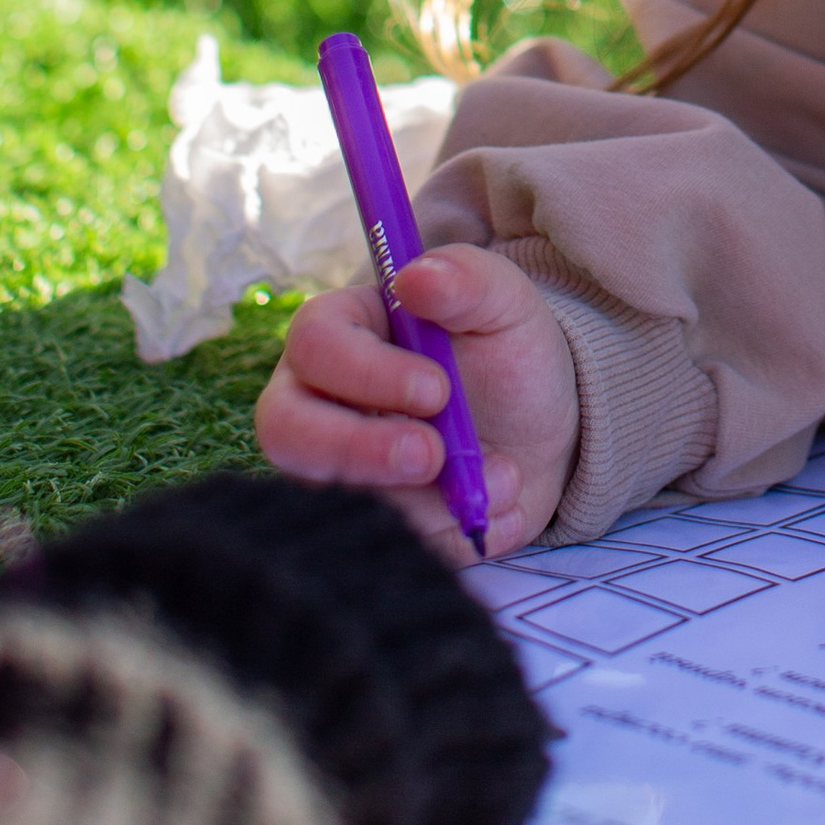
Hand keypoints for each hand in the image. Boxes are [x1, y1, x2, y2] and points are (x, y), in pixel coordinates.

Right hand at [256, 247, 580, 563]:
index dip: (366, 371)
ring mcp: (333, 471)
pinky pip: (378, 548)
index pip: (314, 344)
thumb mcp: (504, 303)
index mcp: (343, 331)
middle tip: (430, 456)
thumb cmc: (506, 352)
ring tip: (499, 478)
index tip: (436, 388)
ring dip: (422, 503)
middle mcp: (319, 403)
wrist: (538, 431)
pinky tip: (491, 509)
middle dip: (358, 450)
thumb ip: (466, 280)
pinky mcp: (362, 525)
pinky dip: (442, 537)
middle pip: (287, 431)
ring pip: (334, 500)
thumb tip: (415, 276)